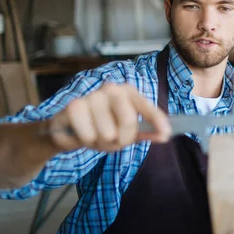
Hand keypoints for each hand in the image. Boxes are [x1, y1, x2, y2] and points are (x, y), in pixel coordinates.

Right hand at [48, 83, 171, 151]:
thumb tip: (165, 135)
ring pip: (108, 133)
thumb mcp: (126, 131)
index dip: (157, 120)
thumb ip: (146, 132)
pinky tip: (81, 134)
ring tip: (95, 137)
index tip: (166, 134)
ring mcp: (92, 96)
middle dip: (122, 139)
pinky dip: (86, 142)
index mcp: (128, 92)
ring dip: (101, 144)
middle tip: (113, 142)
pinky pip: (89, 136)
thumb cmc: (101, 127)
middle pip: (128, 121)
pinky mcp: (74, 106)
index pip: (146, 106)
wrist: (67, 129)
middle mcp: (112, 89)